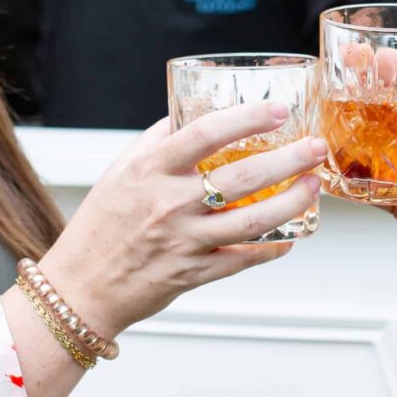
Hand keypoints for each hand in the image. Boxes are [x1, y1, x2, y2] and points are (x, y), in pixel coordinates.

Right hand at [35, 104, 324, 336]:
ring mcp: (184, 241)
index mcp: (149, 171)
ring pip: (252, 222)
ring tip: (313, 186)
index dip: (246, 118)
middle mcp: (168, 204)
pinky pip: (242, 260)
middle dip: (288, 159)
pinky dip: (271, 249)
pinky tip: (291, 236)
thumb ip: (158, 142)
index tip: (276, 109)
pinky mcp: (193, 274)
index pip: (205, 133)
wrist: (80, 287)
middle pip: (242, 177)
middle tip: (315, 148)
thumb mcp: (120, 171)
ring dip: (291, 203)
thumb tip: (192, 114)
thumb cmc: (101, 225)